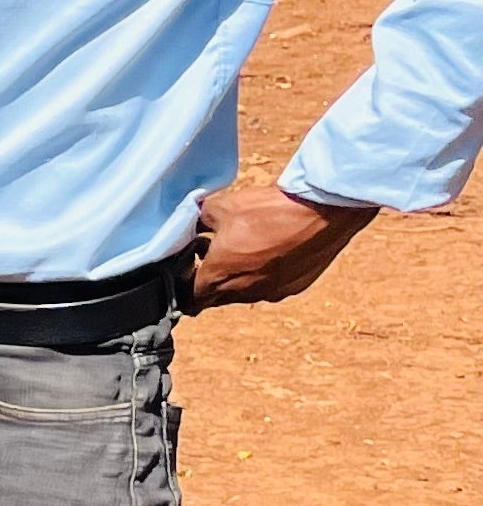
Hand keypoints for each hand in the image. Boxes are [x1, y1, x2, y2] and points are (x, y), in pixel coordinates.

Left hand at [187, 181, 375, 309]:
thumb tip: (192, 221)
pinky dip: (264, 273)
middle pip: (214, 298)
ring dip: (236, 277)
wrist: (324, 212)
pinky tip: (269, 250)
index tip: (182, 270)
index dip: (181, 285)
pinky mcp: (296, 286)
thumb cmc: (267, 211)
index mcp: (219, 278)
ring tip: (240, 248)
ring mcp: (273, 293)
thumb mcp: (220, 208)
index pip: (188, 298)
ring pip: (243, 293)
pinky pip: (271, 286)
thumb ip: (198, 220)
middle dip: (207, 281)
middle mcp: (244, 294)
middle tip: (206, 256)